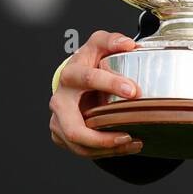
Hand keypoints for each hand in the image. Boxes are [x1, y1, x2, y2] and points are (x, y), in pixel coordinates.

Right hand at [48, 30, 143, 158]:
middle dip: (101, 137)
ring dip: (107, 148)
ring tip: (134, 143)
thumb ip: (112, 40)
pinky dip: (105, 152)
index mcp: (71, 75)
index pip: (89, 79)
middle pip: (73, 128)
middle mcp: (60, 100)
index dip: (111, 84)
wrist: (74, 78)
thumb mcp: (99, 44)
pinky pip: (82, 150)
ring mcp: (58, 121)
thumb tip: (129, 44)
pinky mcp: (61, 135)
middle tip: (129, 135)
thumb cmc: (89, 60)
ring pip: (79, 144)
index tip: (134, 91)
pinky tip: (126, 147)